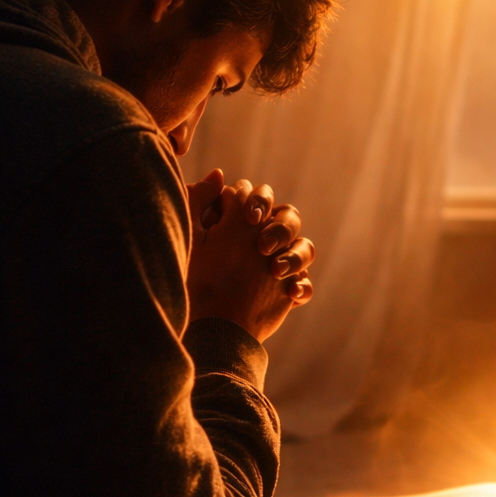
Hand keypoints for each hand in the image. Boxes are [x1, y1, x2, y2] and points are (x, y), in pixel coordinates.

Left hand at [186, 171, 314, 342]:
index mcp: (244, 220)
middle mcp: (266, 238)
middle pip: (289, 218)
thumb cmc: (190, 275)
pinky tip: (291, 295)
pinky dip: (302, 287)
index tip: (249, 217)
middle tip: (263, 247)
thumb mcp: (190, 237)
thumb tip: (218, 174)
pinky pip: (305, 284)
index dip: (260, 201)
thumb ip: (199, 201)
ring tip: (275, 272)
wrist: (200, 322)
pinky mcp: (287, 291)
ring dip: (295, 256)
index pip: (261, 197)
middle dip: (280, 229)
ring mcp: (280, 264)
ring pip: (304, 248)